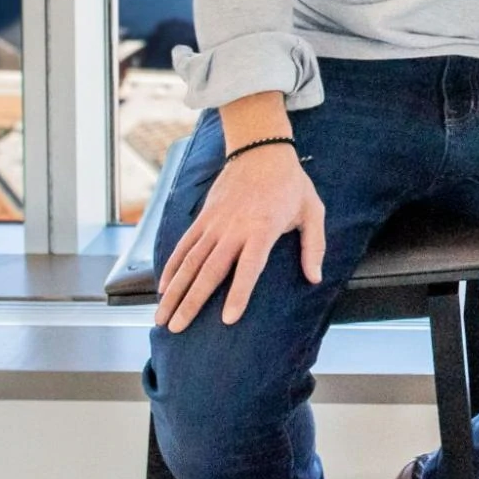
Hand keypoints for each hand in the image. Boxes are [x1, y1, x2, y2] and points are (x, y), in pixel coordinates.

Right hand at [155, 145, 324, 332]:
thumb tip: (316, 278)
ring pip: (190, 262)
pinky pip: (184, 245)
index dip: (238, 293)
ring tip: (162, 317)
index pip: (249, 267)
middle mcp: (234, 229)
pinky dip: (171, 266)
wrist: (261, 150)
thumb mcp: (312, 211)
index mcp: (263, 230)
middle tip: (178, 328)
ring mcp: (215, 224)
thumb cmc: (291, 184)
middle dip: (192, 301)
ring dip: (175, 290)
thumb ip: (314, 246)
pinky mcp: (204, 218)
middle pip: (210, 270)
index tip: (227, 319)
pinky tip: (162, 288)